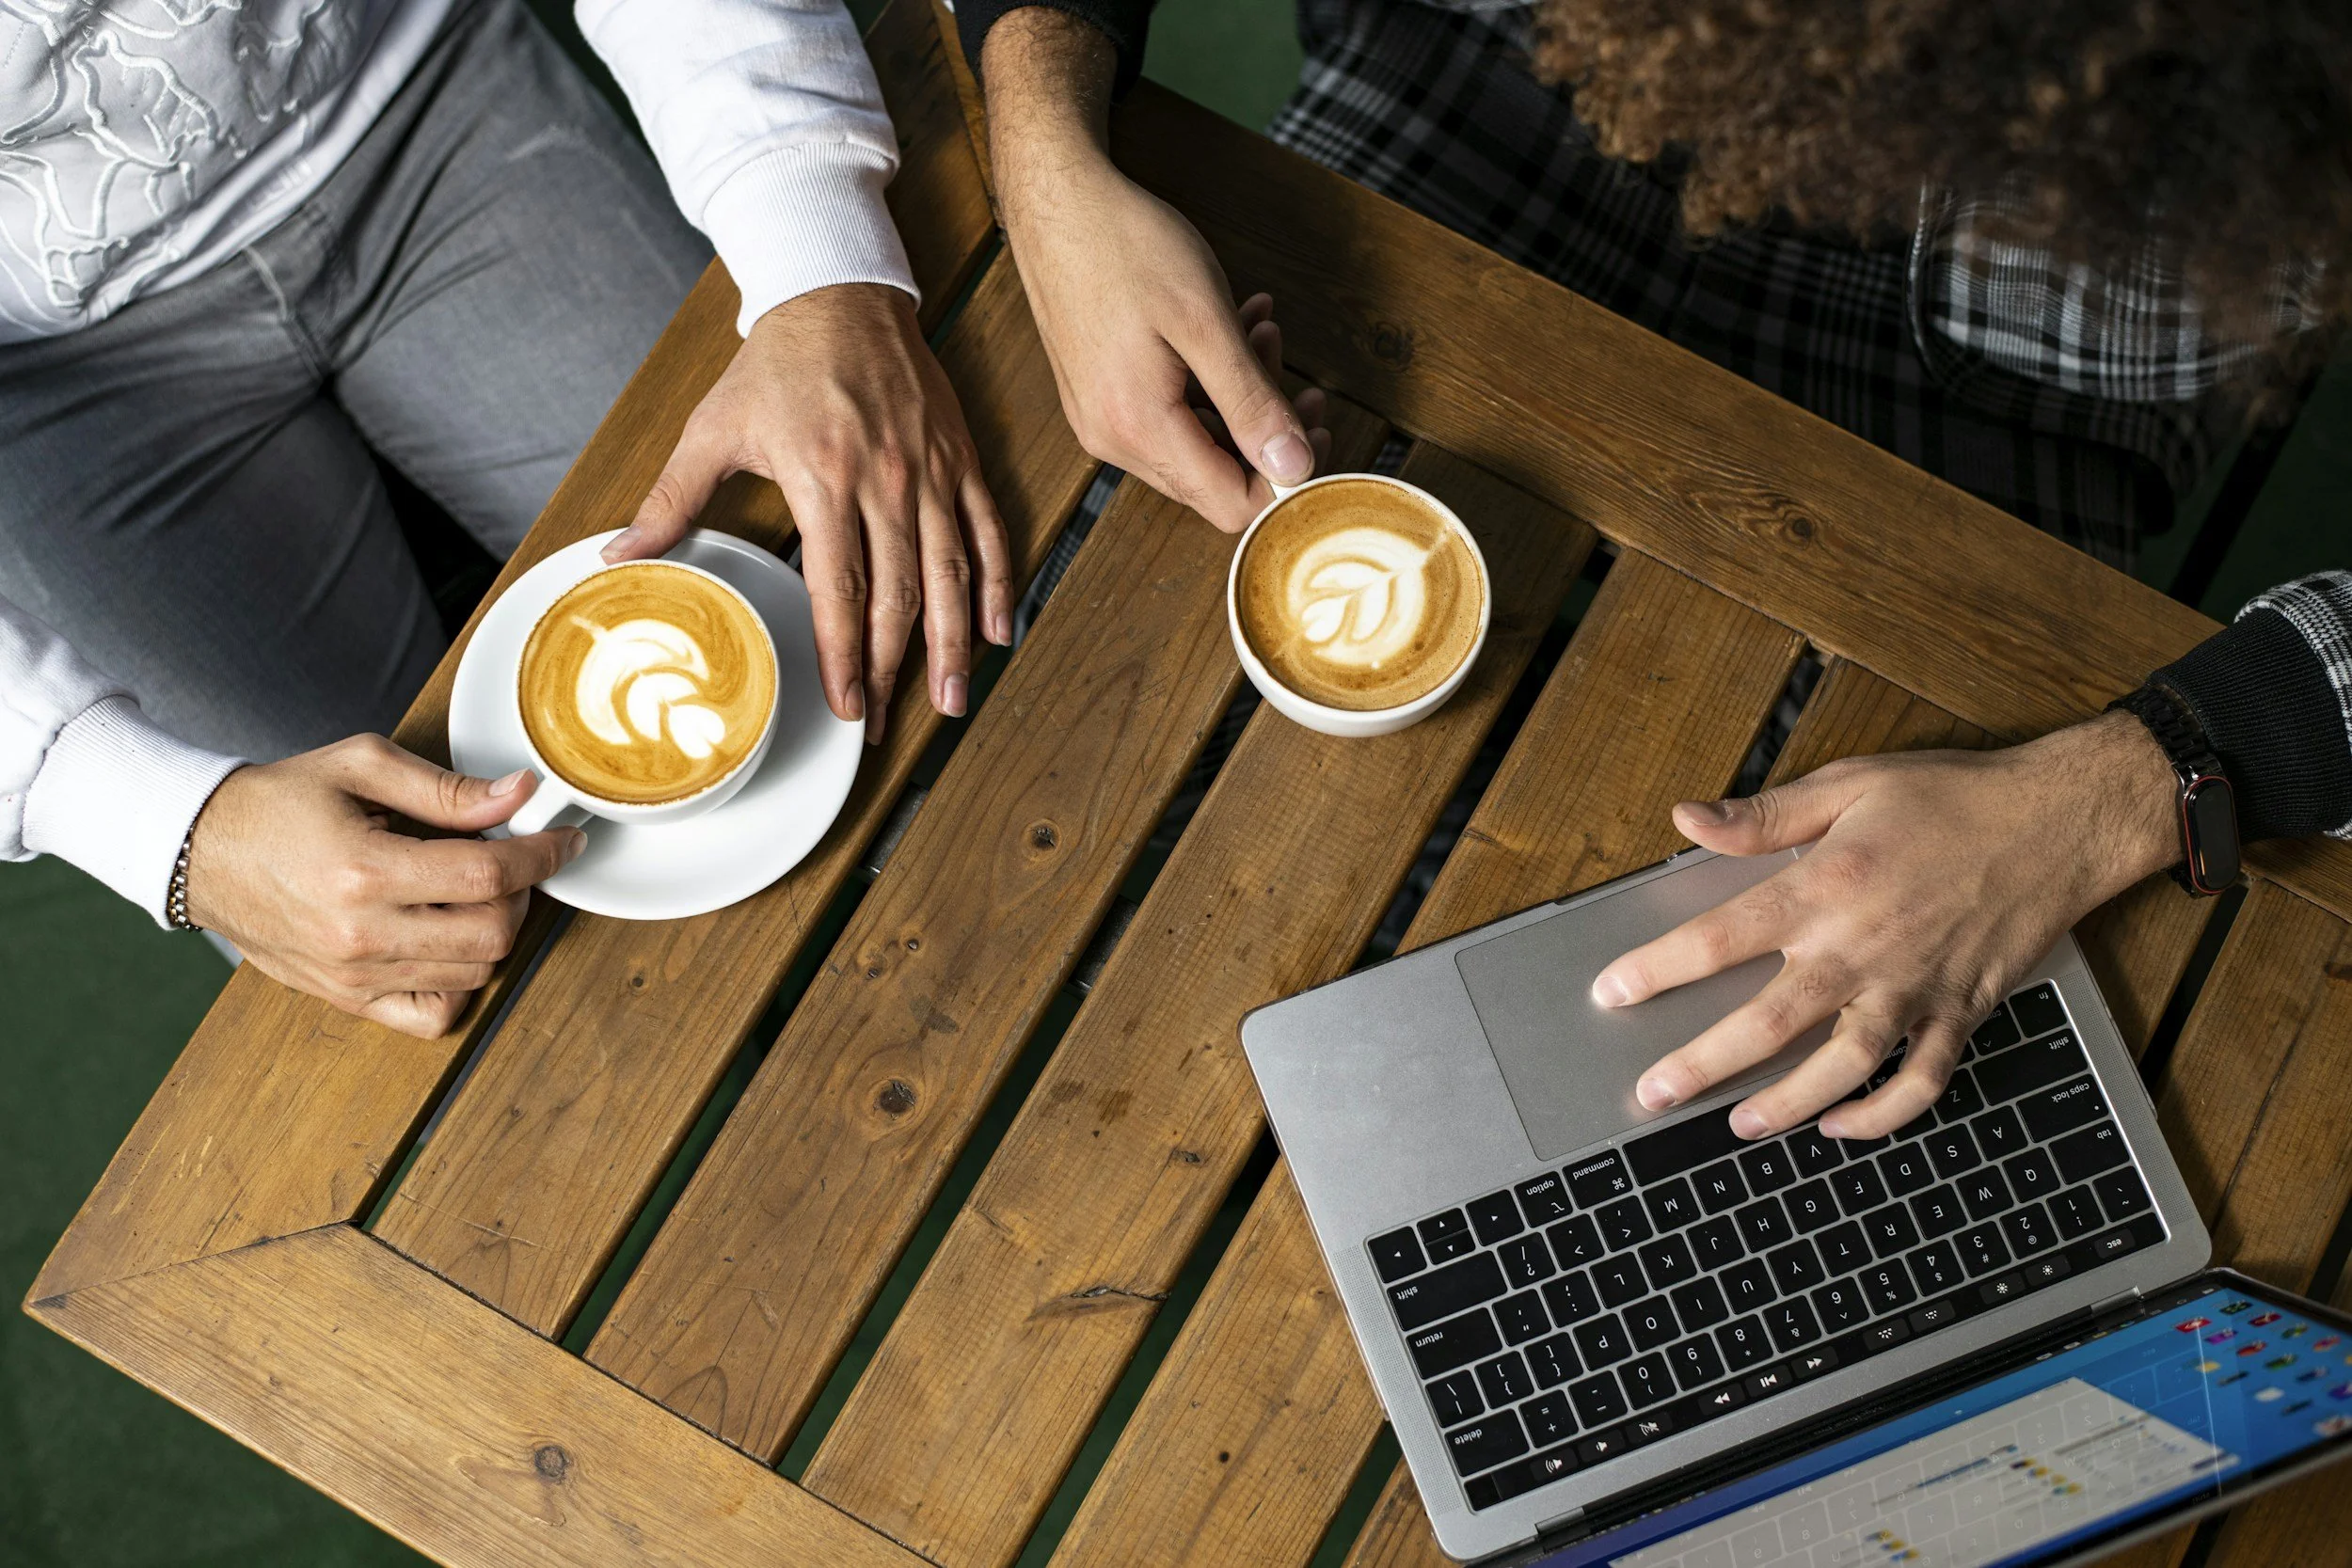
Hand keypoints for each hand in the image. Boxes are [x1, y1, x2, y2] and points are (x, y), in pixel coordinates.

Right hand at [184, 735, 583, 1038]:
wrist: (200, 851)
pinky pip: (432, 1017)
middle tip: (510, 861)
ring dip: (494, 931)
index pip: (488, 876)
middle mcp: (361, 934)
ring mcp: (354, 975)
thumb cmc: (276, 803)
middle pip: (491, 933)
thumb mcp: (360, 767)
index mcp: (365, 871)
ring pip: (473, 973)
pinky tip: (449, 943)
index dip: (541, 855)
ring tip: (475, 893)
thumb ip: (446, 789)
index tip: (562, 839)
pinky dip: (460, 985)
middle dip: (520, 893)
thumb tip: (518, 795)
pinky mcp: (346, 997)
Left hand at [606, 281, 1009, 743]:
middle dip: (893, 668)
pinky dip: (996, 583)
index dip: (844, 655)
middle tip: (884, 722)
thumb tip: (621, 556)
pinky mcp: (960, 459)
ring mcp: (930, 471)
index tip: (845, 706)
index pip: (840, 588)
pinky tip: (995, 631)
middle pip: (900, 595)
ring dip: (952, 644)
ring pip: (951, 574)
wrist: (841, 295)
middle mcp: (885, 480)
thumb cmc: (777, 363)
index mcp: (824, 476)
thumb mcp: (713, 427)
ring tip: (952, 701)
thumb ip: (672, 499)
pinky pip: (988, 531)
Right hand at [984, 7, 1328, 532]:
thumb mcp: (1206, 322)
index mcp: (1139, 428)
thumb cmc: (1126, 246)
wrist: (1056, 199)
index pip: (1230, 505)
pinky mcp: (1099, 396)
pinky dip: (1208, 382)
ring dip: (1240, 398)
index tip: (1318, 431)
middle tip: (1299, 378)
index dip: (1285, 483)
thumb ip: (1252, 402)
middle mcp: (1113, 439)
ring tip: (1262, 332)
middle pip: (1215, 478)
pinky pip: (1168, 413)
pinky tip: (1233, 328)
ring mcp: (1102, 420)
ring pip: (1195, 442)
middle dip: (1266, 433)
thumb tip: (1297, 466)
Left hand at [1590, 712, 2181, 1140]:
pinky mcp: (1960, 1011)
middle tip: (1654, 1093)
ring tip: (1741, 1125)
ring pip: (1842, 1068)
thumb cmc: (1951, 797)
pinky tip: (1841, 1125)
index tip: (1613, 993)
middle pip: (1768, 1023)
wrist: (2059, 821)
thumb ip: (1762, 815)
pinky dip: (1883, 1115)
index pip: (1721, 938)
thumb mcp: (1849, 786)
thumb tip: (1687, 818)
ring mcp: (1915, 988)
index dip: (1659, 969)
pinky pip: (1921, 1081)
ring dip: (1787, 1105)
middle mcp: (1864, 949)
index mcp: (1826, 888)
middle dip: (1704, 1065)